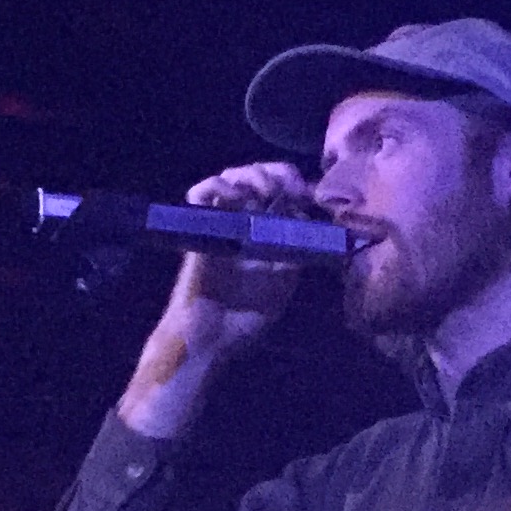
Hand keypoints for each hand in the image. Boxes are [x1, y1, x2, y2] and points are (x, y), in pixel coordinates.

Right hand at [117, 160, 320, 437]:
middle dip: (280, 174)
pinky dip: (214, 186)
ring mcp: (223, 222)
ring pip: (233, 176)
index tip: (309, 196)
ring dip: (252, 175)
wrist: (211, 336)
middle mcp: (247, 221)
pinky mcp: (199, 227)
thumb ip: (297, 251)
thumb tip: (310, 222)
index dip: (299, 186)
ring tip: (264, 192)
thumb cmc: (245, 317)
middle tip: (291, 190)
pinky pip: (201, 192)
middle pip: (262, 174)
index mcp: (270, 232)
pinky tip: (231, 196)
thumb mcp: (284, 281)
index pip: (285, 192)